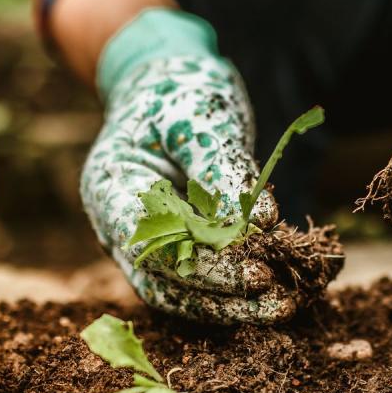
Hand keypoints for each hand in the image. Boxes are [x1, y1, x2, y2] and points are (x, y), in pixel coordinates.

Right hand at [82, 11, 296, 322]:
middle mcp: (118, 224)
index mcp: (109, 187)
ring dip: (229, 306)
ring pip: (180, 292)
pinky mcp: (172, 245)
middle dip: (223, 294)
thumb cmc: (179, 91)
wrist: (167, 84)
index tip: (256, 273)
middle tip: (279, 301)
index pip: (152, 246)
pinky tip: (274, 294)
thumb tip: (261, 225)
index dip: (203, 268)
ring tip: (282, 308)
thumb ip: (223, 169)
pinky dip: (233, 291)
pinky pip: (198, 280)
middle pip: (164, 280)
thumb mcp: (202, 117)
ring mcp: (142, 240)